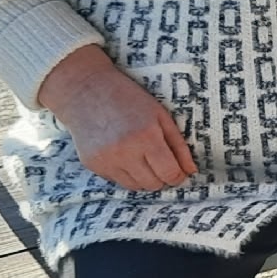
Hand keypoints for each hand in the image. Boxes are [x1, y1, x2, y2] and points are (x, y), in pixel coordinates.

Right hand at [37, 46, 196, 190]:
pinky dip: (126, 173)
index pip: (169, 174)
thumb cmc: (128, 98)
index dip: (178, 175)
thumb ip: (179, 145)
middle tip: (159, 161)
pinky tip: (123, 154)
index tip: (178, 170)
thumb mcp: (160, 115)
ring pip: (136, 187)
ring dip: (144, 177)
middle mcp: (125, 152)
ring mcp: (106, 160)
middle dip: (161, 176)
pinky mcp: (93, 165)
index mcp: (146, 136)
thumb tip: (191, 172)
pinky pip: (118, 181)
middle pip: (154, 184)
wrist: (85, 90)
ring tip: (141, 156)